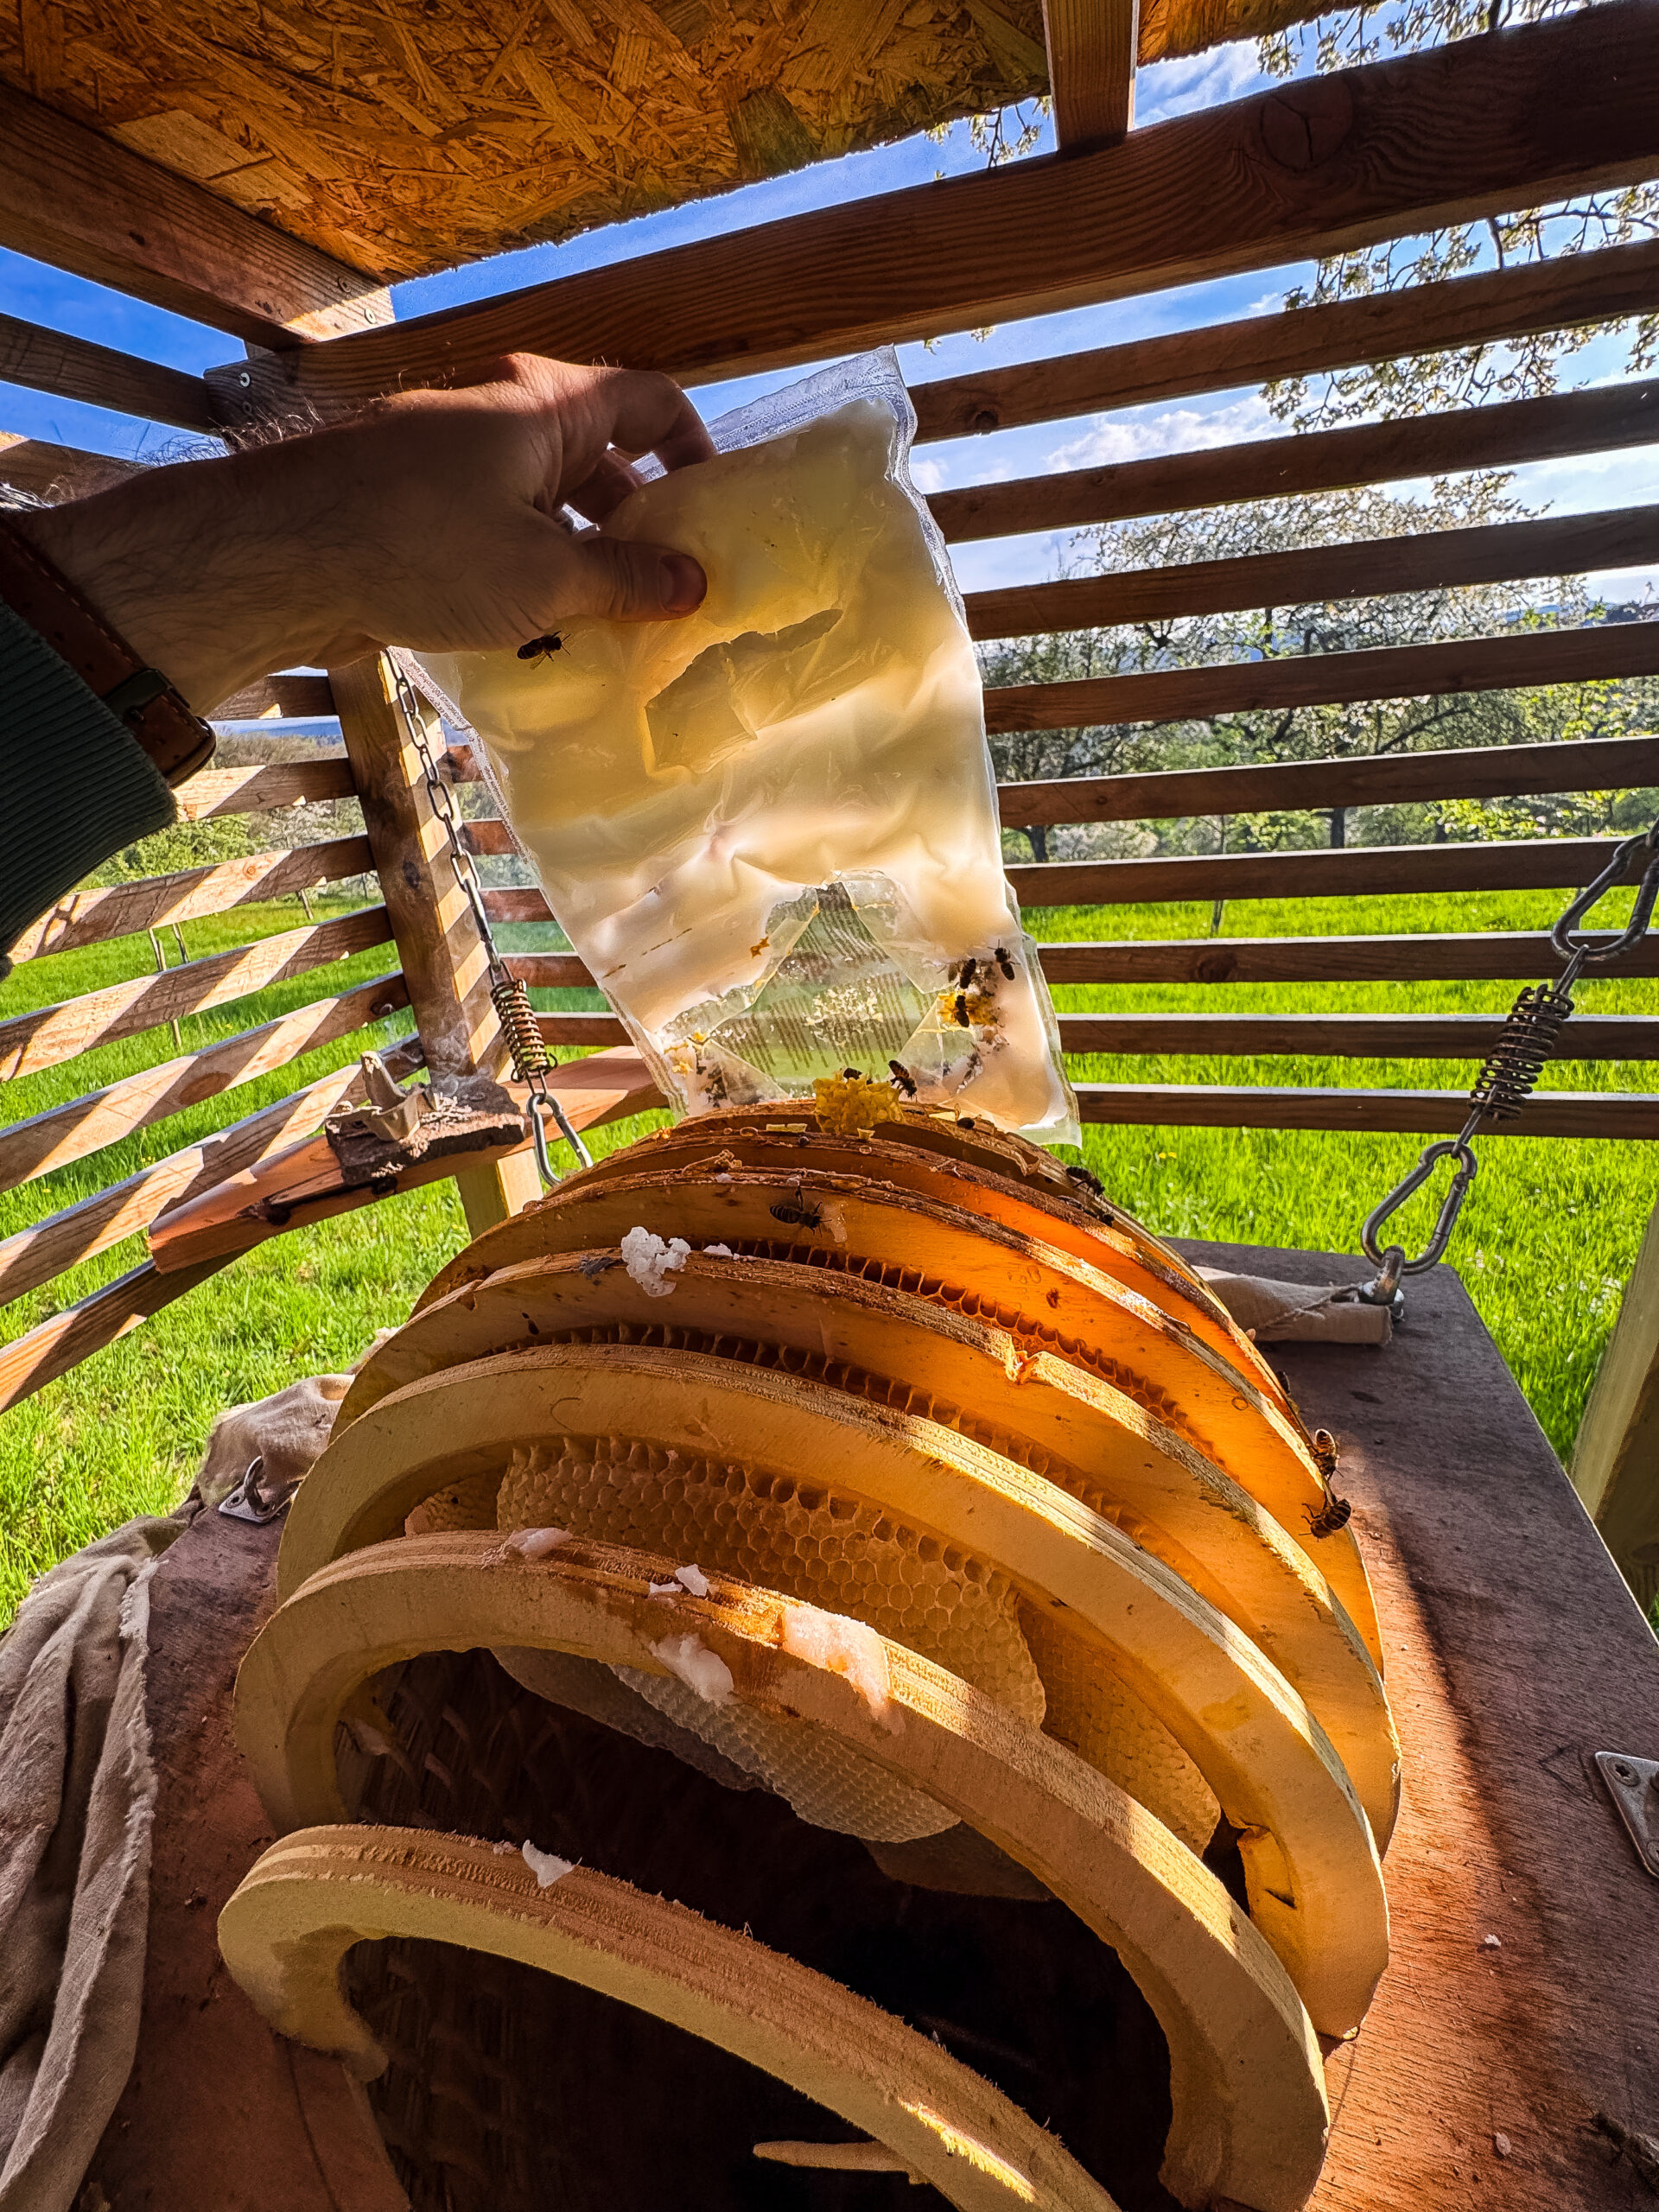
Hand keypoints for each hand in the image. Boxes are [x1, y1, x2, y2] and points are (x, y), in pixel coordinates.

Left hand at [16, 354, 715, 713]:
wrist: (280, 553)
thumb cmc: (424, 547)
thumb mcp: (547, 576)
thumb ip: (627, 579)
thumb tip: (693, 583)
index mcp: (549, 404)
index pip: (652, 401)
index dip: (694, 449)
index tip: (714, 510)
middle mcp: (502, 409)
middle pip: (598, 454)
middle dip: (636, 519)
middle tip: (665, 585)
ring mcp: (450, 450)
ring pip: (542, 495)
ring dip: (577, 551)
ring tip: (603, 622)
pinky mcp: (411, 496)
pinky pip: (491, 520)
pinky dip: (523, 562)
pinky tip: (528, 626)